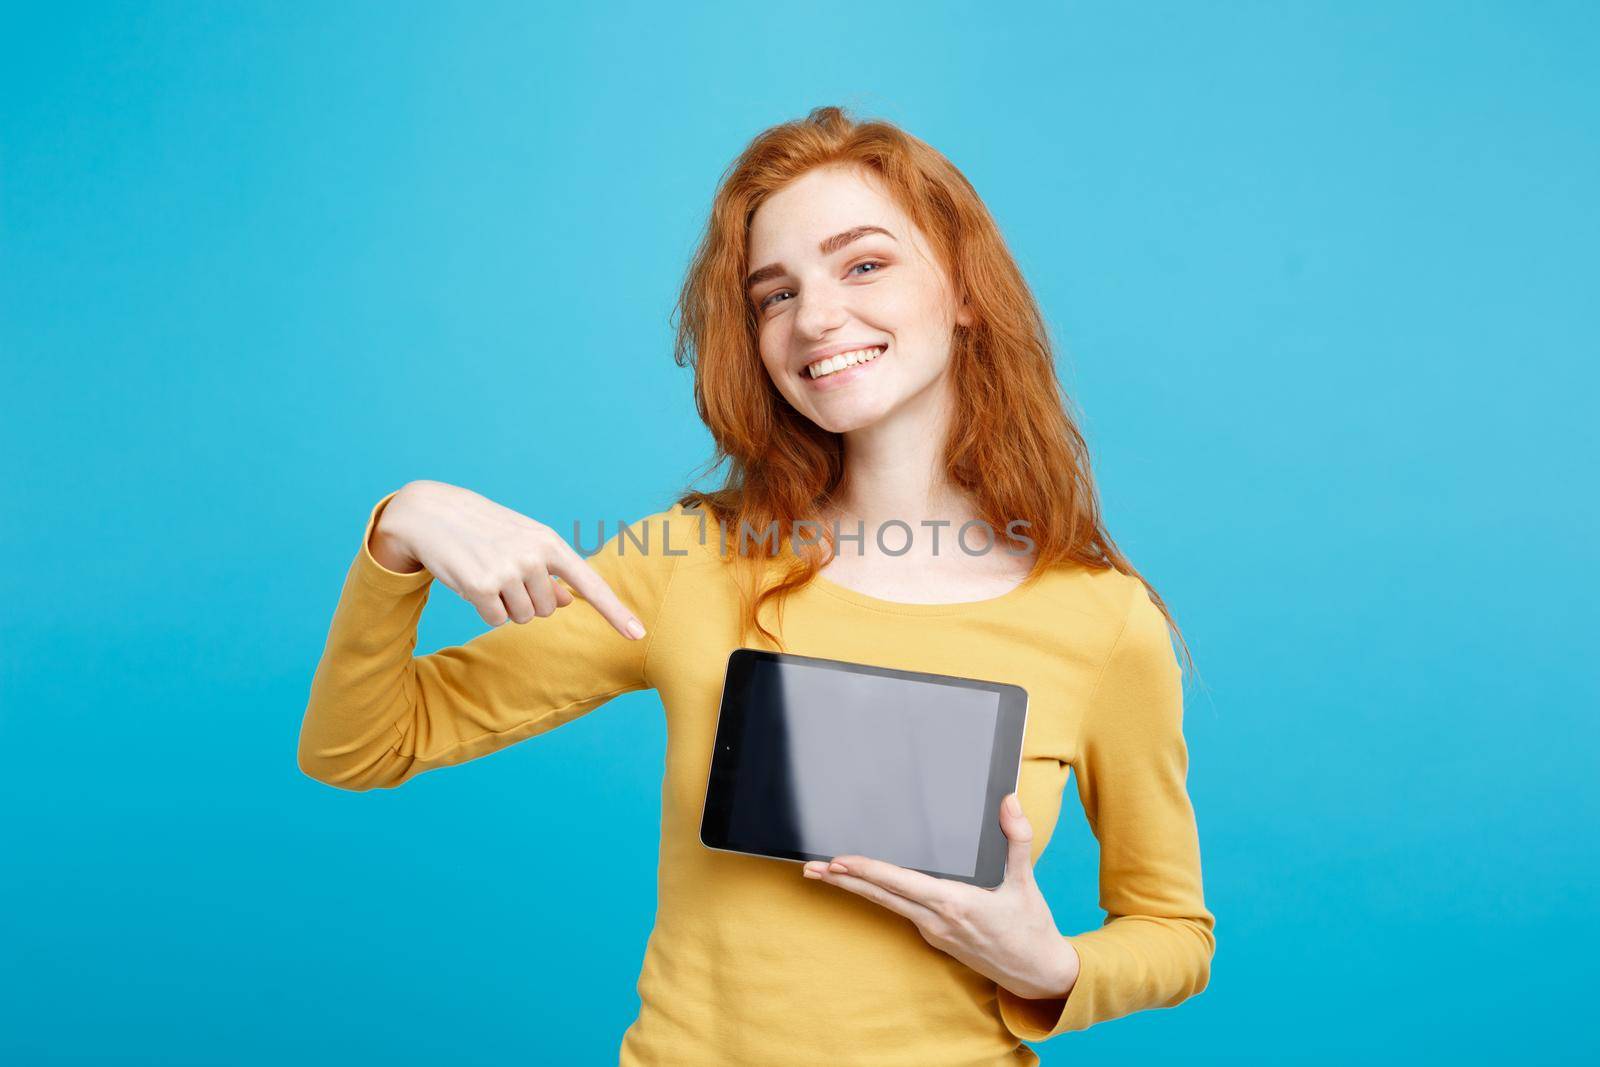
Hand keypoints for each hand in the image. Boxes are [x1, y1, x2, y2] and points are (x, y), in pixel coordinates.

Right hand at [372, 480, 646, 637]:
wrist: (433, 513)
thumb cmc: (485, 530)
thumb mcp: (523, 543)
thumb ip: (549, 571)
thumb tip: (566, 601)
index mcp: (550, 544)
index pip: (590, 584)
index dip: (615, 612)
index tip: (638, 635)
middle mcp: (534, 557)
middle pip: (547, 610)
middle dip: (526, 599)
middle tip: (503, 572)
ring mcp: (509, 571)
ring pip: (522, 617)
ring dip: (505, 605)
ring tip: (487, 573)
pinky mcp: (482, 587)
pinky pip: (495, 619)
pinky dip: (484, 609)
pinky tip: (471, 581)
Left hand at [801, 793, 1080, 1000]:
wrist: (1038, 974)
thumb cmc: (1032, 928)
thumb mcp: (1026, 881)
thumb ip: (1017, 839)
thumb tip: (1009, 801)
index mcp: (954, 904)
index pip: (900, 883)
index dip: (867, 871)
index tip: (839, 862)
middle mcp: (936, 920)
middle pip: (881, 896)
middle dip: (843, 881)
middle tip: (811, 868)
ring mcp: (933, 932)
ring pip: (887, 905)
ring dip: (855, 889)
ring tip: (825, 875)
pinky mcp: (936, 938)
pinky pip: (902, 912)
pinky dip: (880, 896)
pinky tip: (867, 886)